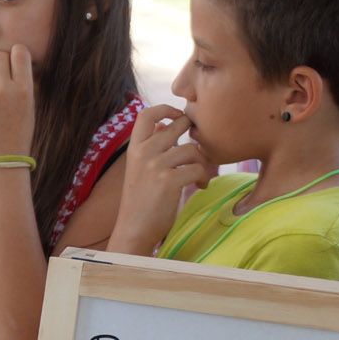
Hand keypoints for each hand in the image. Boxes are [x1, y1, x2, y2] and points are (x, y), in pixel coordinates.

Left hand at [0, 46, 35, 160]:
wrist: (2, 156)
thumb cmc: (19, 129)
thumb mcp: (29, 103)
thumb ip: (21, 79)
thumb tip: (9, 55)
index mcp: (25, 88)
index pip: (19, 51)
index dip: (16, 54)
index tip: (15, 63)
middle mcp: (5, 88)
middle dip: (0, 64)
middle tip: (2, 78)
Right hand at [110, 104, 214, 252]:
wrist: (134, 230)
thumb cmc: (140, 201)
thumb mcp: (140, 169)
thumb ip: (152, 147)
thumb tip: (165, 126)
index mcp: (134, 148)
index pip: (147, 114)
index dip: (166, 109)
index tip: (177, 116)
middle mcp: (143, 153)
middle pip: (177, 126)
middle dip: (194, 135)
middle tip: (197, 152)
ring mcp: (155, 166)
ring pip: (192, 149)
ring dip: (203, 162)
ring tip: (201, 176)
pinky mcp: (168, 181)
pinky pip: (197, 168)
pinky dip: (204, 178)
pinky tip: (201, 187)